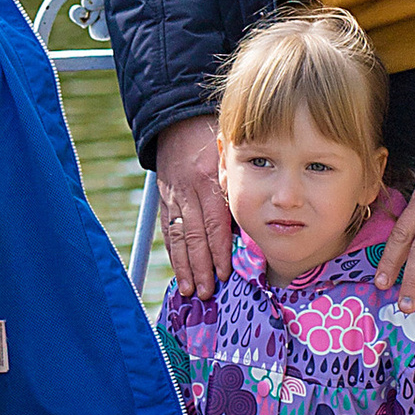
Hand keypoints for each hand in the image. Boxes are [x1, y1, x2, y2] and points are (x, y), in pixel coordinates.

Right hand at [152, 116, 230, 299]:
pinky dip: (172, 253)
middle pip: (193, 236)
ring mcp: (173, 196)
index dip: (218, 250)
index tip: (223, 273)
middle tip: (205, 292)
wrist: (178, 122)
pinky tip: (178, 271)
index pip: (214, 223)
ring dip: (183, 266)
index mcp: (208, 179)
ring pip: (177, 237)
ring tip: (189, 290)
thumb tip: (251, 221)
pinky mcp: (163, 199)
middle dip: (200, 267)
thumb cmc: (214, 140)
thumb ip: (236, 186)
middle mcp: (188, 191)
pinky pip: (167, 230)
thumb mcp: (229, 156)